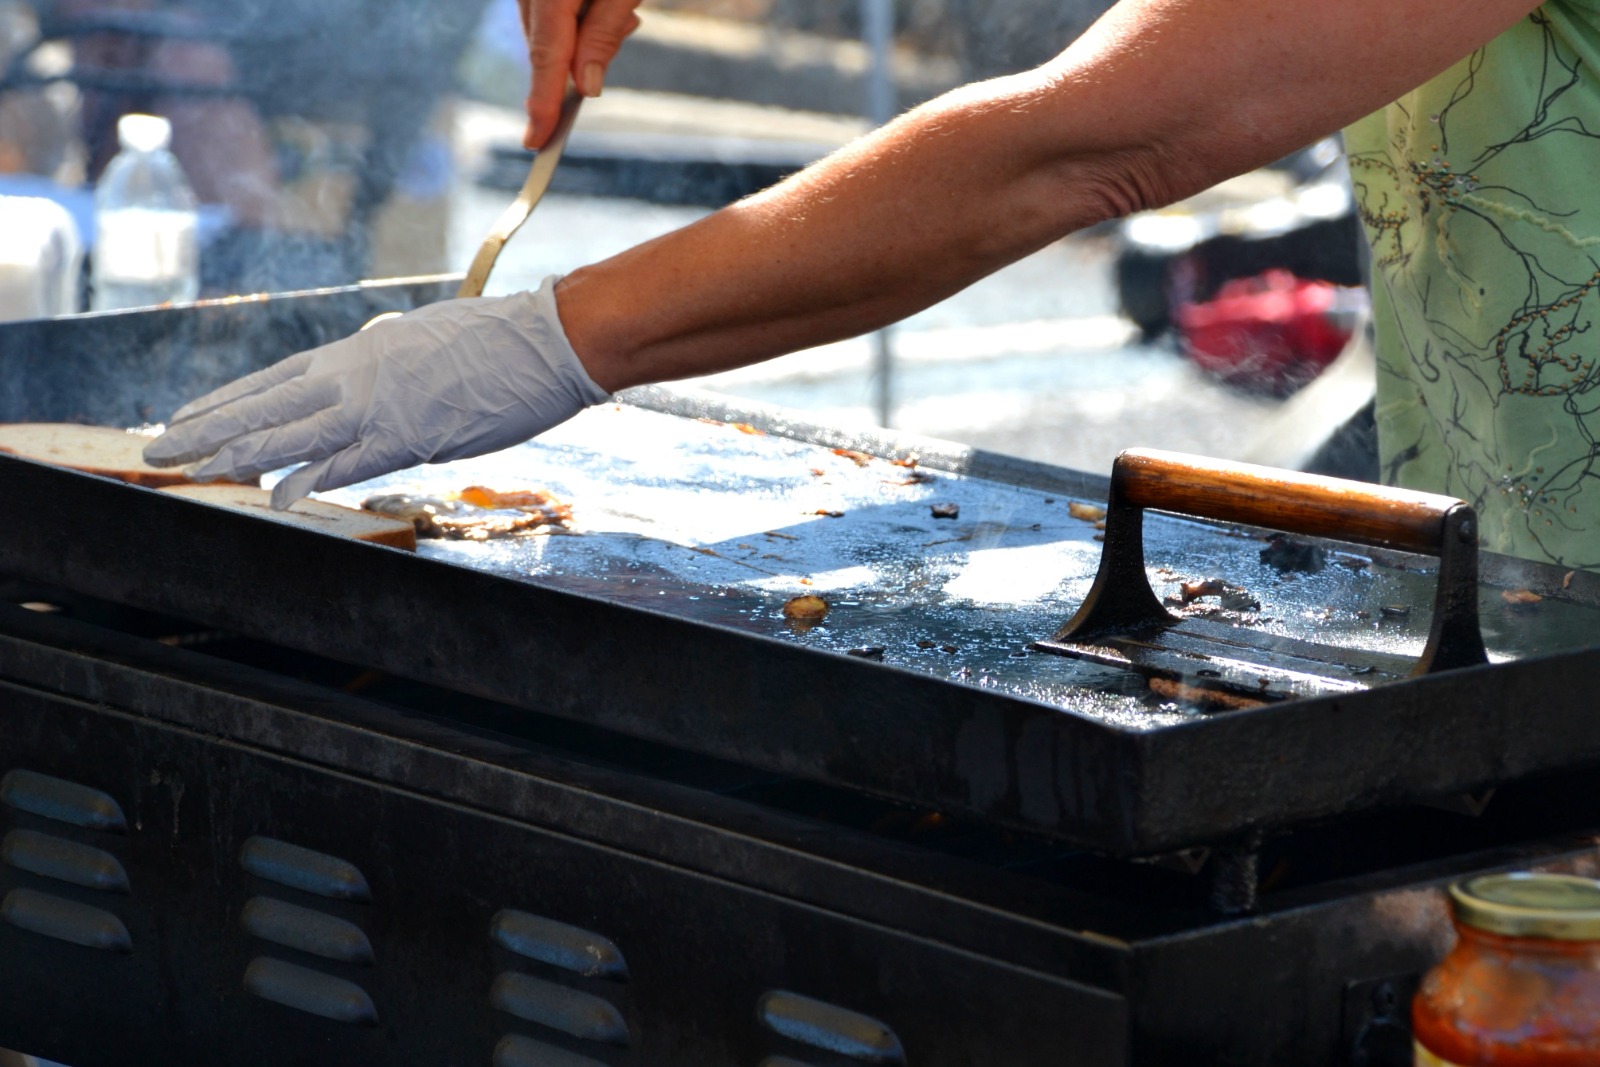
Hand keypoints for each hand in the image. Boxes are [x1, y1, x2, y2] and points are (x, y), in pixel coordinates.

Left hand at [143, 276, 609, 507]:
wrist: (541, 340)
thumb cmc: (495, 342)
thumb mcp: (424, 343)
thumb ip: (388, 365)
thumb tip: (376, 375)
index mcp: (357, 351)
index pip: (273, 378)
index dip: (226, 401)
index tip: (187, 416)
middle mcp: (352, 374)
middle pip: (263, 404)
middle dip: (206, 429)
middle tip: (158, 450)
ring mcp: (376, 405)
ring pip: (289, 431)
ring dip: (236, 453)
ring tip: (191, 471)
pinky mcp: (406, 436)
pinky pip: (344, 462)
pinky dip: (306, 479)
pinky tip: (272, 496)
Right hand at [521, 0, 643, 147]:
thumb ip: (603, 35)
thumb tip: (586, 88)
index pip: (545, 58)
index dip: (542, 103)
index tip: (536, 141)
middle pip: (542, 47)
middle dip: (575, 62)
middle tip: (623, 24)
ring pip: (544, 34)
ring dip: (578, 38)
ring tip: (622, 7)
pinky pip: (546, 17)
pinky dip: (573, 22)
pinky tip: (602, 2)